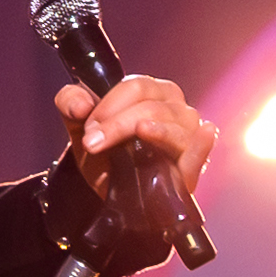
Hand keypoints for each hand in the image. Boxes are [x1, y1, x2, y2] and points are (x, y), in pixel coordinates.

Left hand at [56, 74, 214, 205]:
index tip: (88, 128)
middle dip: (118, 124)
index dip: (109, 105)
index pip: (135, 86)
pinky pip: (199, 152)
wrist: (109, 190)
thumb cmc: (103, 152)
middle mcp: (175, 109)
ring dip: (151, 133)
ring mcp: (188, 135)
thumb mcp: (80, 126)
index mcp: (152, 92)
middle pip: (151, 106)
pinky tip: (205, 133)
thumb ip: (70, 103)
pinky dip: (201, 145)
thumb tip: (80, 105)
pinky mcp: (192, 165)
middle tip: (92, 144)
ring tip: (137, 137)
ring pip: (173, 127)